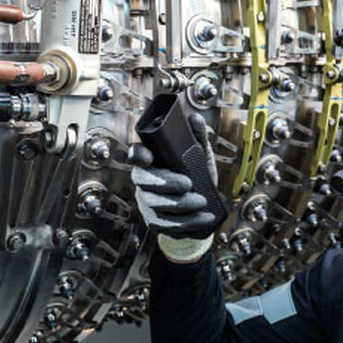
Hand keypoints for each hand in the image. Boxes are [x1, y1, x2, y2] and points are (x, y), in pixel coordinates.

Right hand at [132, 114, 219, 241]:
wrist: (204, 208)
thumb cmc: (197, 177)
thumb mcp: (200, 156)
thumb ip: (197, 137)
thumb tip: (194, 119)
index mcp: (152, 161)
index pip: (137, 154)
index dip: (139, 155)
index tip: (149, 156)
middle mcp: (144, 181)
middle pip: (144, 181)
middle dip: (165, 182)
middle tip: (188, 183)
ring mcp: (147, 202)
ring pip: (155, 203)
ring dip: (180, 204)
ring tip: (202, 202)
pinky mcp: (154, 221)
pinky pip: (165, 224)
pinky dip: (186, 222)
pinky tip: (202, 218)